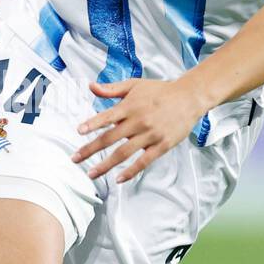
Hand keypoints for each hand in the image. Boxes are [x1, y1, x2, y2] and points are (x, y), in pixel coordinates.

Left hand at [71, 77, 206, 182]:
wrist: (189, 98)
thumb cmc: (160, 91)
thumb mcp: (134, 85)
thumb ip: (112, 89)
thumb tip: (91, 86)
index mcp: (130, 107)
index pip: (106, 117)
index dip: (92, 124)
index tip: (79, 131)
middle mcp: (138, 122)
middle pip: (110, 139)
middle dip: (90, 150)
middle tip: (75, 159)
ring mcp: (150, 135)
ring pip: (123, 153)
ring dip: (105, 165)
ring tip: (91, 173)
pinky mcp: (161, 146)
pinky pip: (143, 161)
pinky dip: (131, 171)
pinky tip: (119, 179)